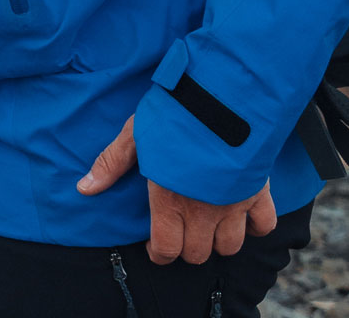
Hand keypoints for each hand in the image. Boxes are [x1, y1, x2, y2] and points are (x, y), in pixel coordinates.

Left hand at [76, 114, 276, 264]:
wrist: (223, 95)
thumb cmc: (176, 112)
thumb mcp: (137, 132)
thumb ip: (113, 162)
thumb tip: (85, 188)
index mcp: (170, 200)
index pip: (166, 250)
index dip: (158, 251)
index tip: (156, 241)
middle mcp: (203, 211)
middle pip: (196, 254)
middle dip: (186, 246)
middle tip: (182, 226)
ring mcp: (233, 204)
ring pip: (229, 246)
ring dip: (219, 239)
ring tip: (210, 221)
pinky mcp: (258, 192)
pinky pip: (263, 226)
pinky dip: (255, 226)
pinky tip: (243, 213)